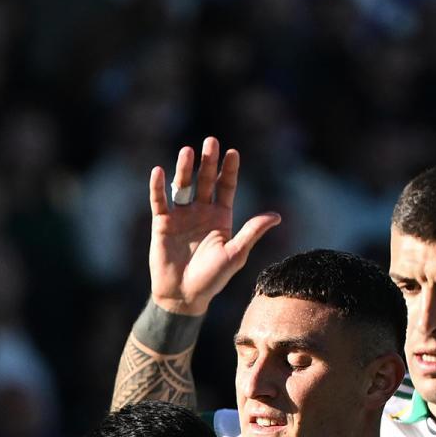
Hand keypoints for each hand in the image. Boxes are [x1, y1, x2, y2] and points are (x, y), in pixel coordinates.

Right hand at [147, 136, 280, 317]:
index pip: (226, 187)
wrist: (183, 295)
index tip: (232, 152)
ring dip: (185, 169)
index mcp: (221, 217)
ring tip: (187, 151)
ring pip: (183, 186)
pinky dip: (158, 187)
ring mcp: (181, 216)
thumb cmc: (212, 278)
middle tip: (211, 141)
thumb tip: (277, 216)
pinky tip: (159, 171)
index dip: (229, 170)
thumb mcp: (235, 254)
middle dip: (208, 162)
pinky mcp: (162, 224)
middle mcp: (201, 212)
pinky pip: (160, 201)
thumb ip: (252, 232)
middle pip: (206, 181)